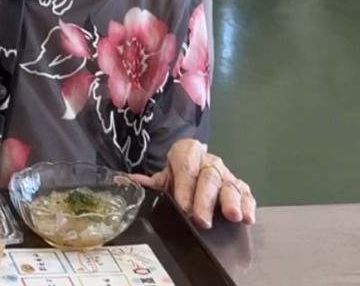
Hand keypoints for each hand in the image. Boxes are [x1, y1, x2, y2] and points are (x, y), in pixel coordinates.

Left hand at [131, 139, 255, 228]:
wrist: (196, 168)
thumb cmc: (179, 175)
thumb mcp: (164, 176)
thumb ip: (149, 181)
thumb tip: (126, 182)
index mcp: (187, 153)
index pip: (186, 167)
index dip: (184, 186)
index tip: (181, 206)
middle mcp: (208, 162)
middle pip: (208, 178)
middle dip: (204, 200)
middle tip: (201, 219)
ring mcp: (226, 174)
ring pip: (229, 185)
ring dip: (231, 201)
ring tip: (232, 216)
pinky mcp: (240, 187)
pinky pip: (246, 194)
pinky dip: (248, 205)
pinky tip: (247, 218)